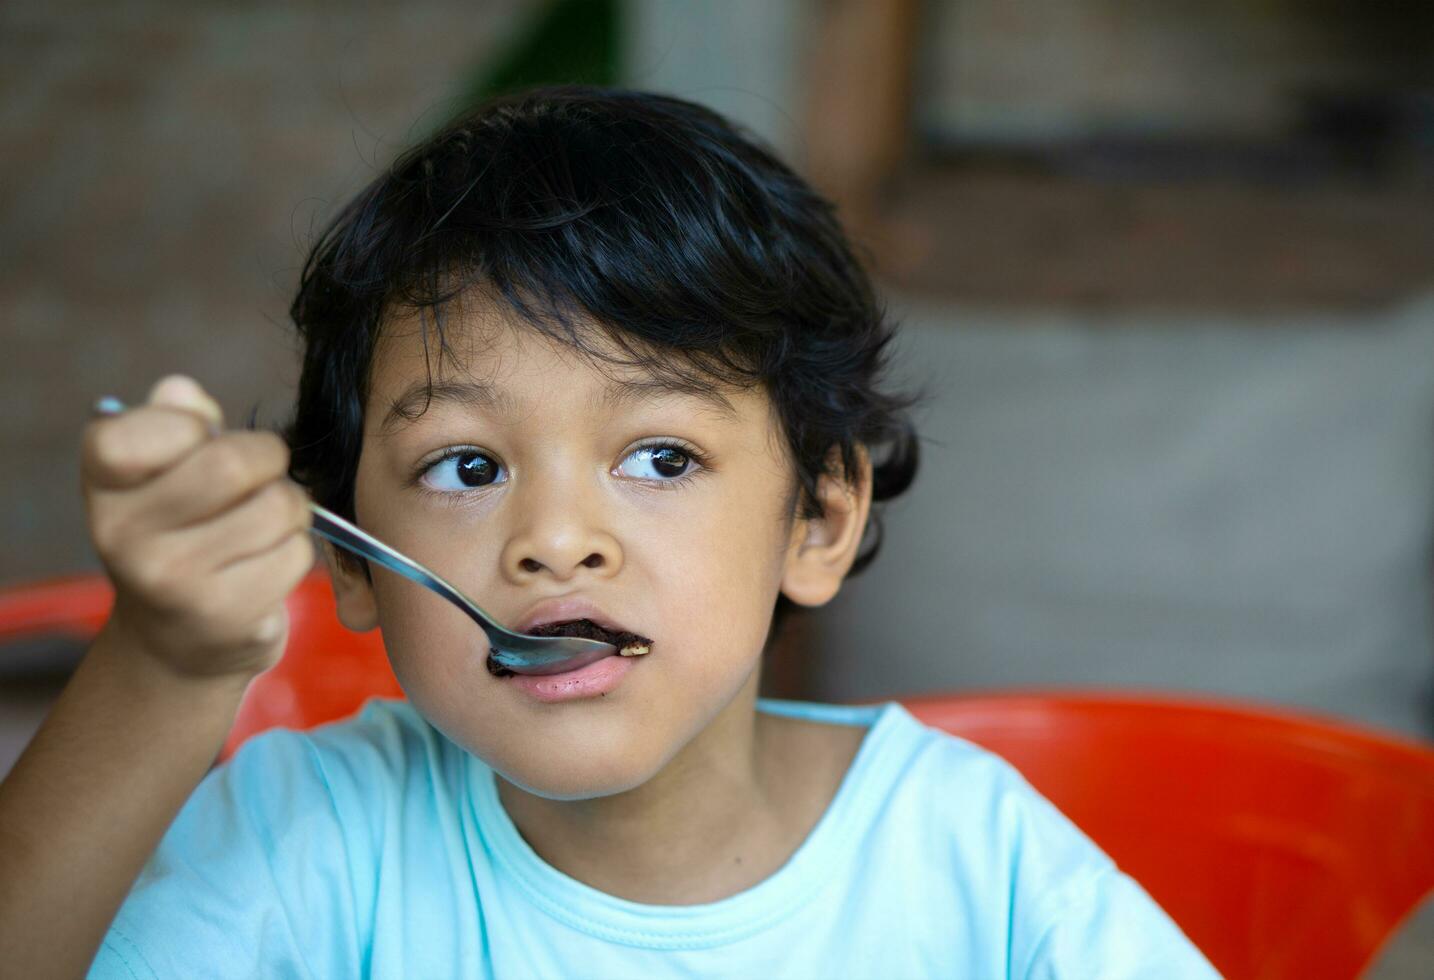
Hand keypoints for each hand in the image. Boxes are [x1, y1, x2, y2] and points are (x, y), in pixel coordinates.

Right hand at [83, 376, 314, 681]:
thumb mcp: (163, 472)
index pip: (157, 425)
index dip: (195, 426)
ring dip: (289, 510)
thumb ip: (178, 421)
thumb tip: (181, 392)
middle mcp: (123, 534)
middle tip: (259, 478)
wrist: (173, 643)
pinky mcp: (224, 617)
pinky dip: (294, 553)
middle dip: (268, 461)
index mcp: (104, 482)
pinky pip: (296, 555)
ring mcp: (172, 581)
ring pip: (279, 507)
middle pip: (235, 463)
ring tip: (260, 527)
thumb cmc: (178, 534)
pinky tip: (262, 567)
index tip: (197, 447)